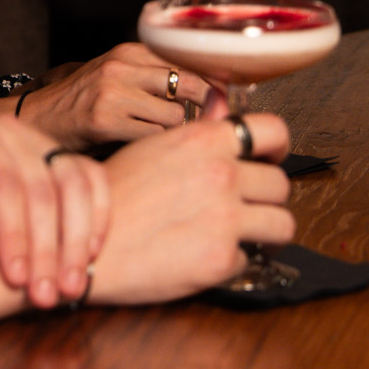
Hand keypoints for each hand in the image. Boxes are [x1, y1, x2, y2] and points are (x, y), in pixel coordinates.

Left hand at [0, 103, 108, 308]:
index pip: (3, 183)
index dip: (14, 234)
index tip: (16, 279)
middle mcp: (9, 129)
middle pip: (42, 189)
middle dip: (47, 250)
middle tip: (45, 297)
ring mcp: (40, 140)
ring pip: (75, 186)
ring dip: (77, 242)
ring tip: (71, 288)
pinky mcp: (63, 156)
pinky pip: (94, 180)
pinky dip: (98, 219)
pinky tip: (90, 257)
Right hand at [14, 44, 211, 147]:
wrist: (37, 119)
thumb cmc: (83, 103)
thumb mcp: (118, 77)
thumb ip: (155, 78)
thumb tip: (212, 92)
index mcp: (128, 51)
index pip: (188, 60)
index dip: (211, 84)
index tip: (221, 101)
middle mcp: (121, 66)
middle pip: (189, 85)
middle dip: (203, 109)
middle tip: (204, 126)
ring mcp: (113, 92)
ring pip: (175, 116)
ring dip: (173, 134)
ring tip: (156, 140)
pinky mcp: (105, 120)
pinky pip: (154, 137)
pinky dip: (154, 148)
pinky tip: (140, 149)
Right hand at [84, 112, 294, 305]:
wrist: (86, 243)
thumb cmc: (111, 195)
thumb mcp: (152, 147)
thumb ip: (197, 131)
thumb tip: (223, 109)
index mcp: (204, 142)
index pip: (272, 129)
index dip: (277, 145)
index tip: (271, 156)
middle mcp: (221, 175)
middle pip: (280, 183)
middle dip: (266, 195)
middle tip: (248, 203)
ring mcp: (225, 219)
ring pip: (282, 223)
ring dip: (265, 229)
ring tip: (243, 232)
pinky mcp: (221, 259)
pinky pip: (249, 259)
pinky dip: (231, 260)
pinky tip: (205, 253)